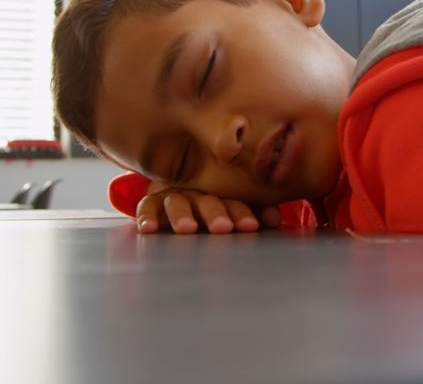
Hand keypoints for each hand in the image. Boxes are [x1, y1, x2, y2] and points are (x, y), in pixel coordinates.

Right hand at [136, 187, 281, 233]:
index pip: (234, 202)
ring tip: (186, 228)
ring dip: (182, 214)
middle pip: (207, 201)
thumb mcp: (237, 214)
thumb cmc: (219, 211)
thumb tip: (274, 218)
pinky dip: (147, 217)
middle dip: (215, 214)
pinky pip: (148, 207)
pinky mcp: (153, 204)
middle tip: (222, 228)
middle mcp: (199, 193)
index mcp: (224, 194)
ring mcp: (175, 197)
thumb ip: (257, 215)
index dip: (243, 213)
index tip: (251, 226)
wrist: (183, 196)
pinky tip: (149, 229)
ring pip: (178, 202)